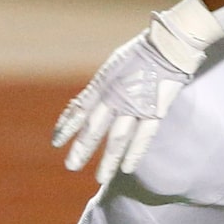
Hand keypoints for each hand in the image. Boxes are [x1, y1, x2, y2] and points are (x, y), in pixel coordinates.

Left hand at [54, 30, 194, 183]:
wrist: (168, 45)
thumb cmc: (140, 52)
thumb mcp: (113, 66)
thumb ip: (102, 86)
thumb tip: (89, 102)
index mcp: (102, 84)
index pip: (79, 109)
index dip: (67, 126)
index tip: (56, 141)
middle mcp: (115, 97)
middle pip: (94, 128)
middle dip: (82, 148)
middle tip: (71, 166)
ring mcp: (135, 106)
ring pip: (117, 138)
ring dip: (108, 159)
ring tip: (100, 178)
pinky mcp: (154, 111)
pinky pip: (144, 137)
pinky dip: (135, 153)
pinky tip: (127, 169)